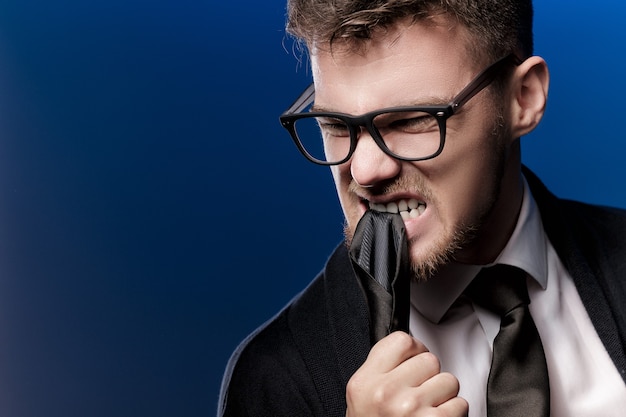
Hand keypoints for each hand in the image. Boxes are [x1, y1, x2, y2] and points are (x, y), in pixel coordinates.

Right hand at [346, 332, 467, 415]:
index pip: (401, 341)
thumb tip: (412, 348)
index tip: (413, 362)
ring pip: (449, 380)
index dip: (414, 350)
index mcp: (365, 382)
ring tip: (427, 410)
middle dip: (429, 376)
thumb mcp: (361, 397)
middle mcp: (386, 393)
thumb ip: (381, 370)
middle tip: (418, 394)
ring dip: (444, 396)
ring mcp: (411, 409)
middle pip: (429, 359)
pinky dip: (454, 414)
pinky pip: (460, 404)